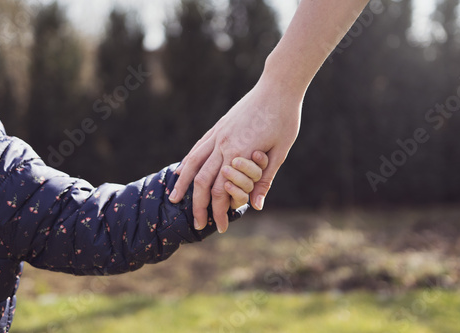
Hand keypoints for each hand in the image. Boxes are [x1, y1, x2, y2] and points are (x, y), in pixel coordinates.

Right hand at [169, 74, 301, 232]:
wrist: (278, 86)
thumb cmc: (284, 118)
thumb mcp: (280, 152)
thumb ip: (265, 180)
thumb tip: (257, 206)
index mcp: (239, 153)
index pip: (222, 191)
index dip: (220, 212)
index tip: (221, 228)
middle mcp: (223, 144)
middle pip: (202, 181)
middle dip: (198, 206)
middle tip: (197, 225)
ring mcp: (218, 134)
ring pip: (193, 163)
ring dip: (183, 184)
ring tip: (174, 199)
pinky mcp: (218, 126)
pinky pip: (197, 147)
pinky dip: (188, 162)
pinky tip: (183, 170)